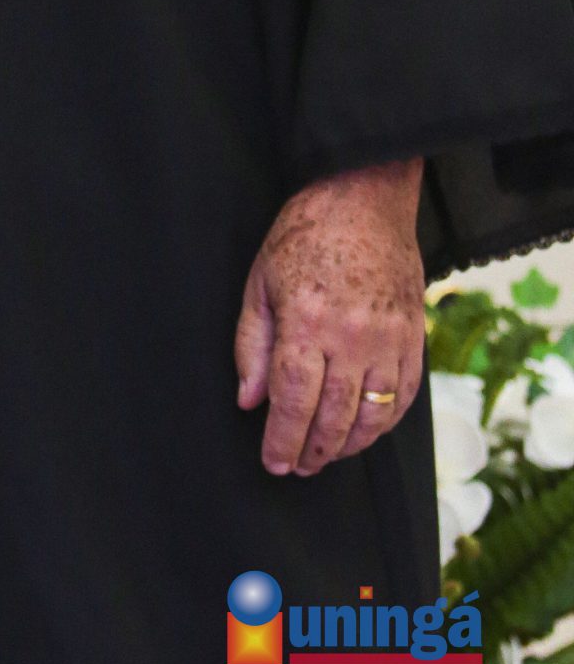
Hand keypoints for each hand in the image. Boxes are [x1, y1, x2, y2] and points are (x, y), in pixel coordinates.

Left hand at [234, 159, 424, 476]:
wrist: (363, 198)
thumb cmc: (304, 234)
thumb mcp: (260, 281)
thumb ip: (252, 345)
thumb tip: (250, 401)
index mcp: (306, 321)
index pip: (293, 400)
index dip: (282, 439)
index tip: (273, 463)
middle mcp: (352, 337)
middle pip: (333, 417)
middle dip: (311, 451)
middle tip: (296, 466)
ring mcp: (389, 340)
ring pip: (372, 416)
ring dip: (347, 446)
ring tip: (324, 456)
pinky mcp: (414, 338)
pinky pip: (404, 398)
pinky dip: (384, 424)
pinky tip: (364, 432)